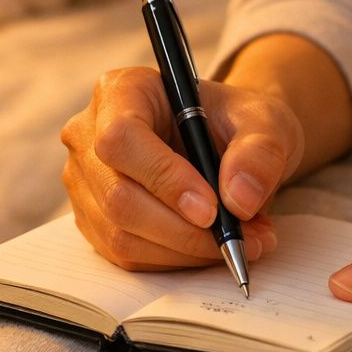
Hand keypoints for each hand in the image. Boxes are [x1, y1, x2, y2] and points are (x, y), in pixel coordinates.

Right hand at [60, 66, 302, 269]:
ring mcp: (86, 180)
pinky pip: (126, 254)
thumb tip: (239, 199)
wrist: (226, 144)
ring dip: (186, 249)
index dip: (163, 178)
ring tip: (240, 241)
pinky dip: (175, 260)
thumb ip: (260, 152)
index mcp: (121, 91)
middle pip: (118, 195)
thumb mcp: (265, 122)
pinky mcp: (93, 218)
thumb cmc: (236, 123)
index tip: (212, 208)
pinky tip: (211, 246)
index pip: (121, 138)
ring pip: (120, 232)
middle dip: (183, 228)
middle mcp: (89, 133)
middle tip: (241, 236)